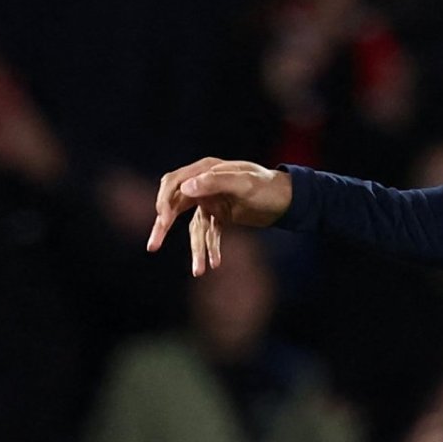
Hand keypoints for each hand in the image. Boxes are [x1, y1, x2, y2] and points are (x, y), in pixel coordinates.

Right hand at [147, 158, 291, 276]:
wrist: (289, 199)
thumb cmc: (268, 186)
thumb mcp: (244, 183)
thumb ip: (215, 182)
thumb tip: (186, 188)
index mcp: (205, 170)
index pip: (173, 183)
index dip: (164, 201)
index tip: (162, 220)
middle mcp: (204, 184)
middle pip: (175, 204)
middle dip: (163, 226)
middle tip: (153, 246)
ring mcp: (211, 201)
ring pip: (194, 226)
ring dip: (196, 248)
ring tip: (199, 271)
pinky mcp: (220, 215)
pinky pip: (210, 233)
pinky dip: (211, 248)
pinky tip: (215, 263)